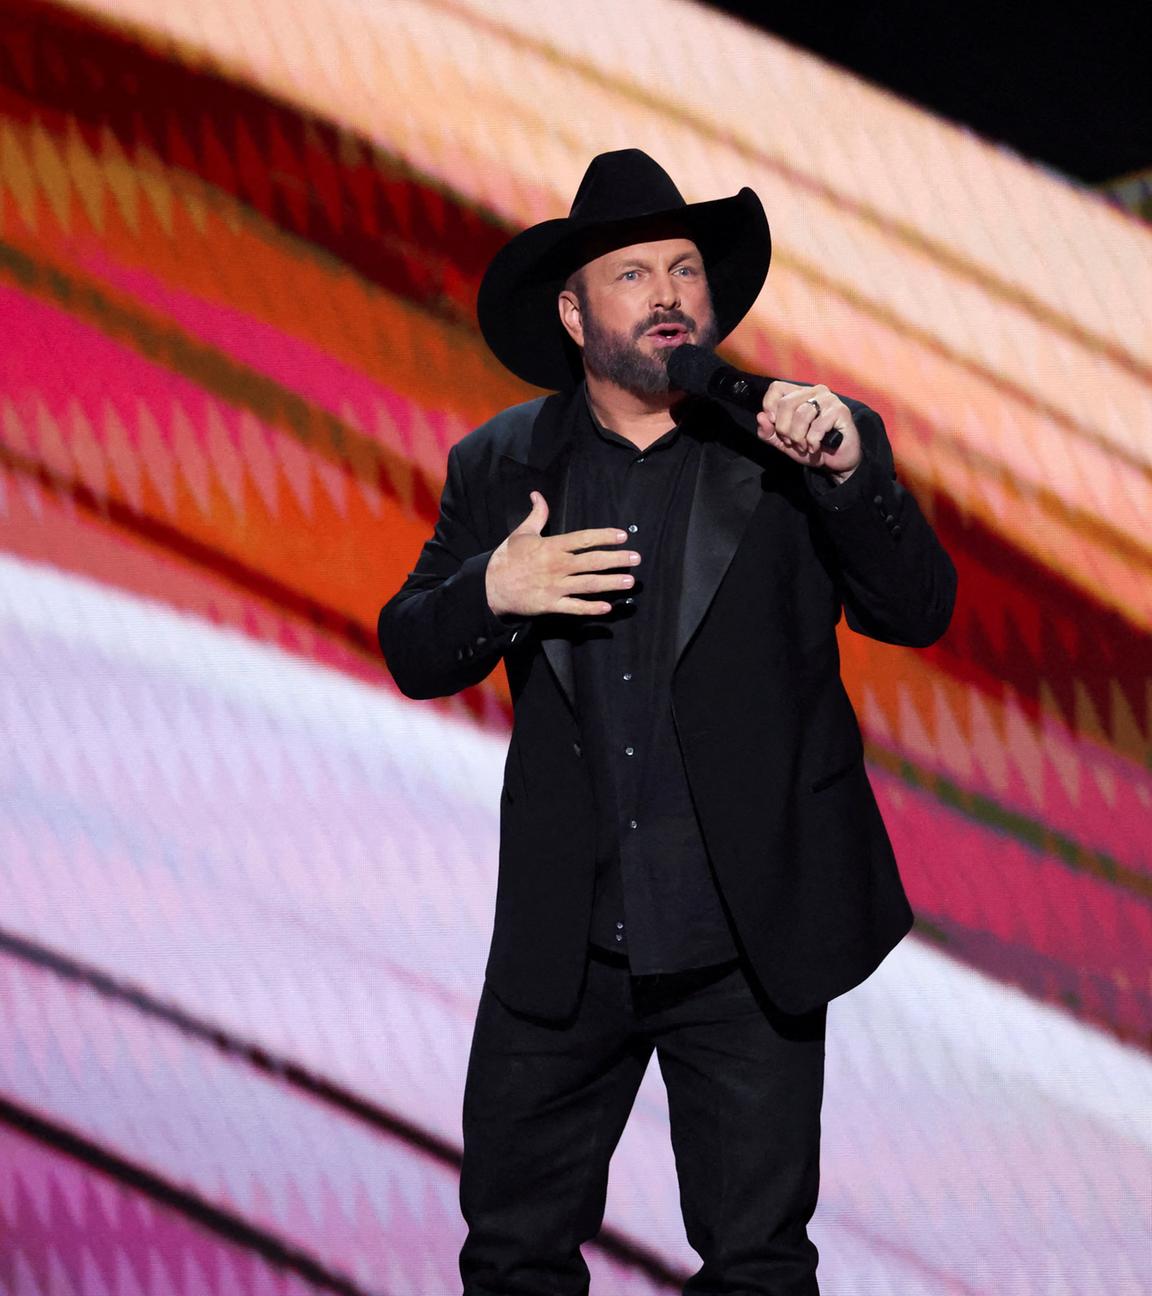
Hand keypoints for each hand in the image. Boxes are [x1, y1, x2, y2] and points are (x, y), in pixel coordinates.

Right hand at [485, 492, 639, 616]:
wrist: (490, 586)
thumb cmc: (507, 558)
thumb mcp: (521, 533)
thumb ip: (537, 515)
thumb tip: (537, 494)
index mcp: (551, 546)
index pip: (583, 539)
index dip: (604, 536)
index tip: (623, 535)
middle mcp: (557, 566)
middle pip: (592, 561)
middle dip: (616, 559)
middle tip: (636, 558)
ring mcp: (555, 586)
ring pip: (588, 584)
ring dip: (611, 583)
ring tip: (629, 581)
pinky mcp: (550, 605)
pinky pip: (574, 607)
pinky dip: (591, 608)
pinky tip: (607, 608)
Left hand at [756, 382, 860, 480]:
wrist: (836, 461)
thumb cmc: (811, 447)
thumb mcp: (784, 442)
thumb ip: (769, 432)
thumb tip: (760, 417)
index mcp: (799, 394)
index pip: (776, 388)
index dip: (770, 407)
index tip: (775, 426)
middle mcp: (814, 391)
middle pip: (786, 403)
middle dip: (784, 429)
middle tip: (791, 442)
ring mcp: (829, 399)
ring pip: (801, 414)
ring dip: (798, 437)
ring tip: (804, 446)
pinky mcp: (840, 411)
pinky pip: (817, 426)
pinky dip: (812, 442)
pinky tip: (816, 447)